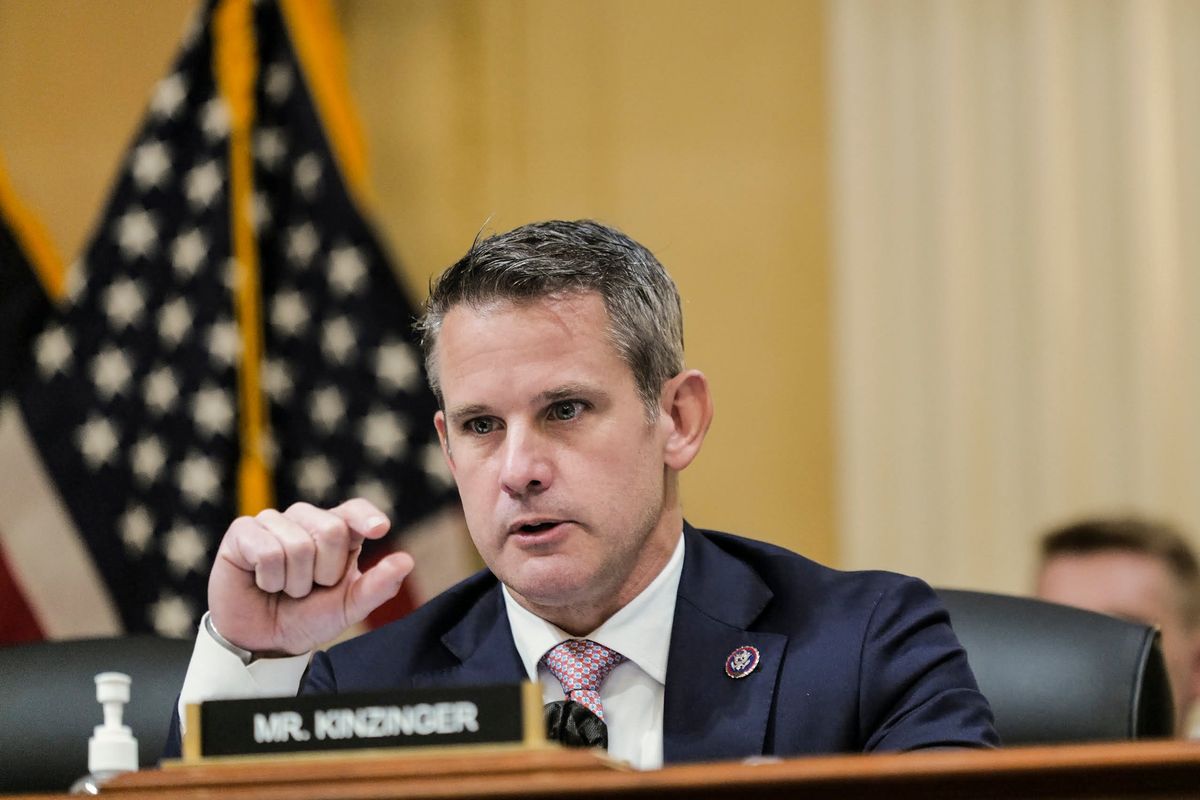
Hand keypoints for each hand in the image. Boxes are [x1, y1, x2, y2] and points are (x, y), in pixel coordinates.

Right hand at [207, 498, 414, 655]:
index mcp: (337, 532)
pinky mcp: (242, 532)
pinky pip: (267, 551)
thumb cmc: (307, 618)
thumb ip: (378, 586)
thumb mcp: (348, 607)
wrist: (262, 641)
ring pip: (298, 544)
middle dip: (324, 572)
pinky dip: (269, 579)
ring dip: (294, 581)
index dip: (366, 517)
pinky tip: (262, 583)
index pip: (354, 510)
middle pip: (331, 530)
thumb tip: (406, 561)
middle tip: (309, 588)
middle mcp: (306, 520)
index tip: (379, 530)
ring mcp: (273, 522)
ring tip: (285, 588)